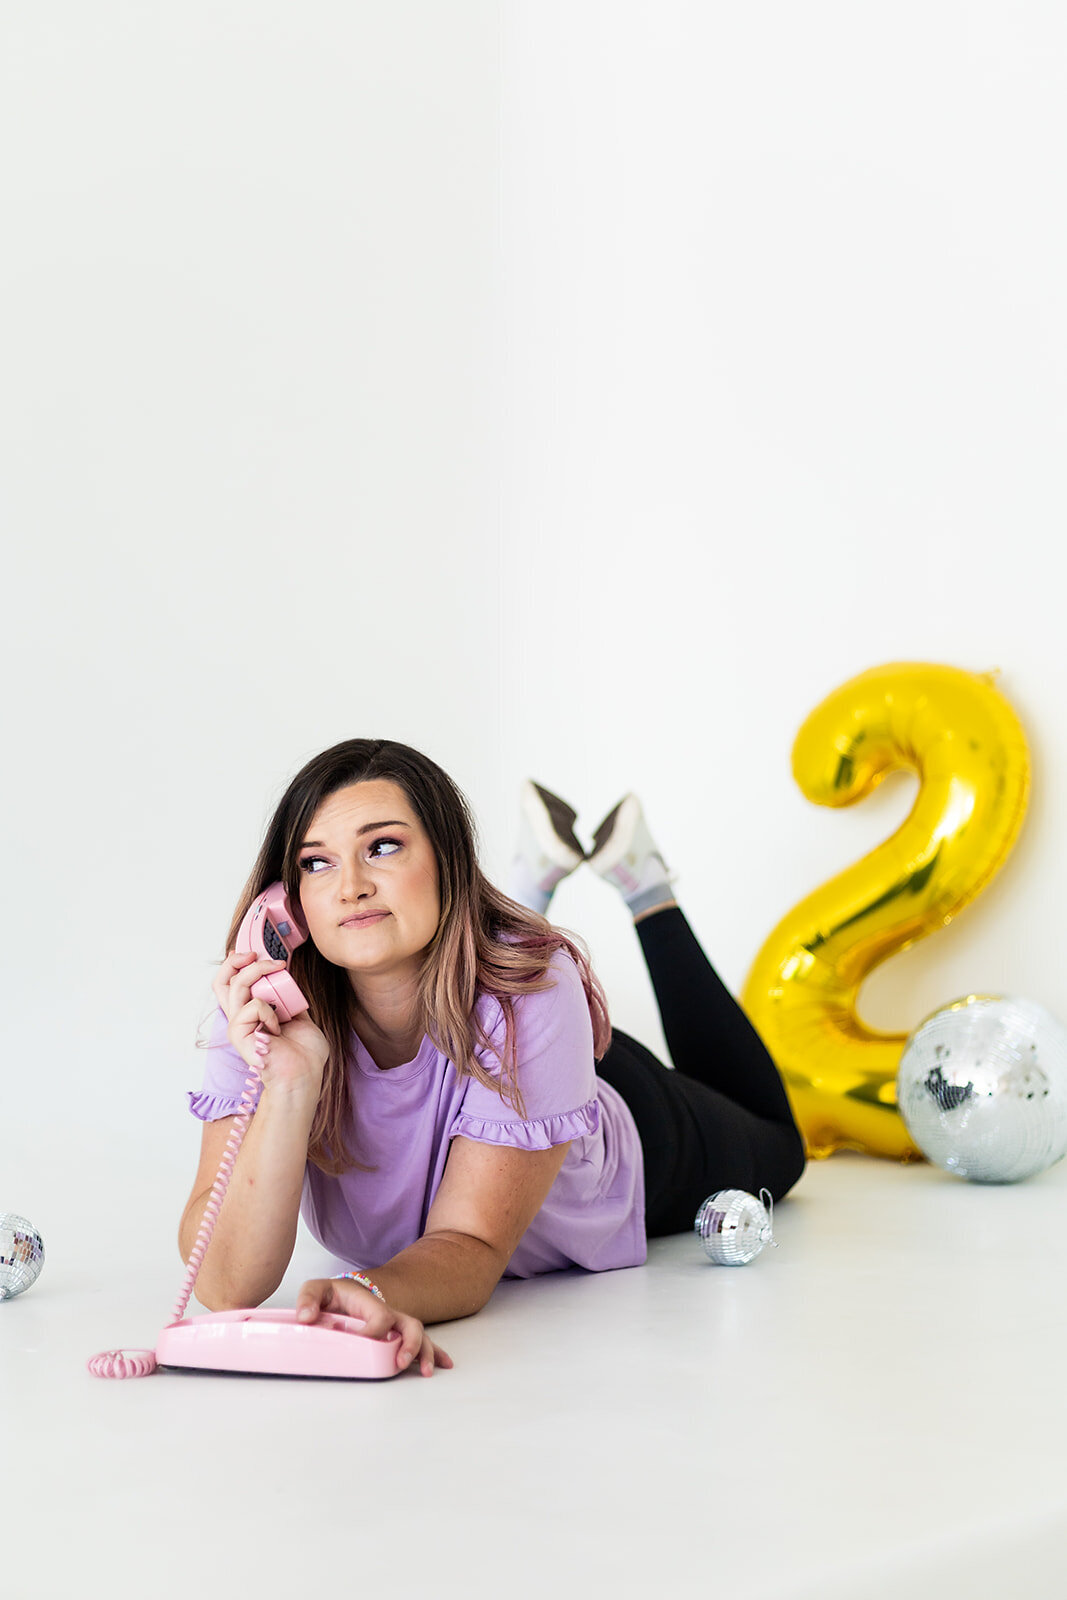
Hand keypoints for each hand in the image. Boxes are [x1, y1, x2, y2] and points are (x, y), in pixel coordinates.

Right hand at [212, 949, 328, 1091]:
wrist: (304, 1076)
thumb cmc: (304, 1054)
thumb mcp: (300, 1015)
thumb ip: (289, 998)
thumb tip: (287, 977)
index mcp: (252, 1013)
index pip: (232, 984)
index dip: (237, 964)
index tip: (254, 952)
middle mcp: (241, 1018)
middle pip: (222, 982)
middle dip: (236, 960)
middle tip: (255, 954)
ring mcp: (239, 1027)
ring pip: (236, 986)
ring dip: (257, 971)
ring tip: (276, 969)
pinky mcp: (239, 1035)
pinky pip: (252, 1006)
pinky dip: (269, 1010)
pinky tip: (278, 1027)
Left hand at [294, 1278, 453, 1377]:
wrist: (344, 1294)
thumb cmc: (332, 1295)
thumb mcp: (317, 1290)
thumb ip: (309, 1298)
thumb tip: (306, 1318)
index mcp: (369, 1303)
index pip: (380, 1317)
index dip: (374, 1333)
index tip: (362, 1343)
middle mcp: (387, 1314)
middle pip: (410, 1323)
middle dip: (411, 1343)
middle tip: (401, 1362)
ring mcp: (394, 1326)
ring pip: (419, 1336)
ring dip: (426, 1352)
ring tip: (426, 1371)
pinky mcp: (396, 1337)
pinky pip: (420, 1343)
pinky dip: (434, 1353)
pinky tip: (442, 1365)